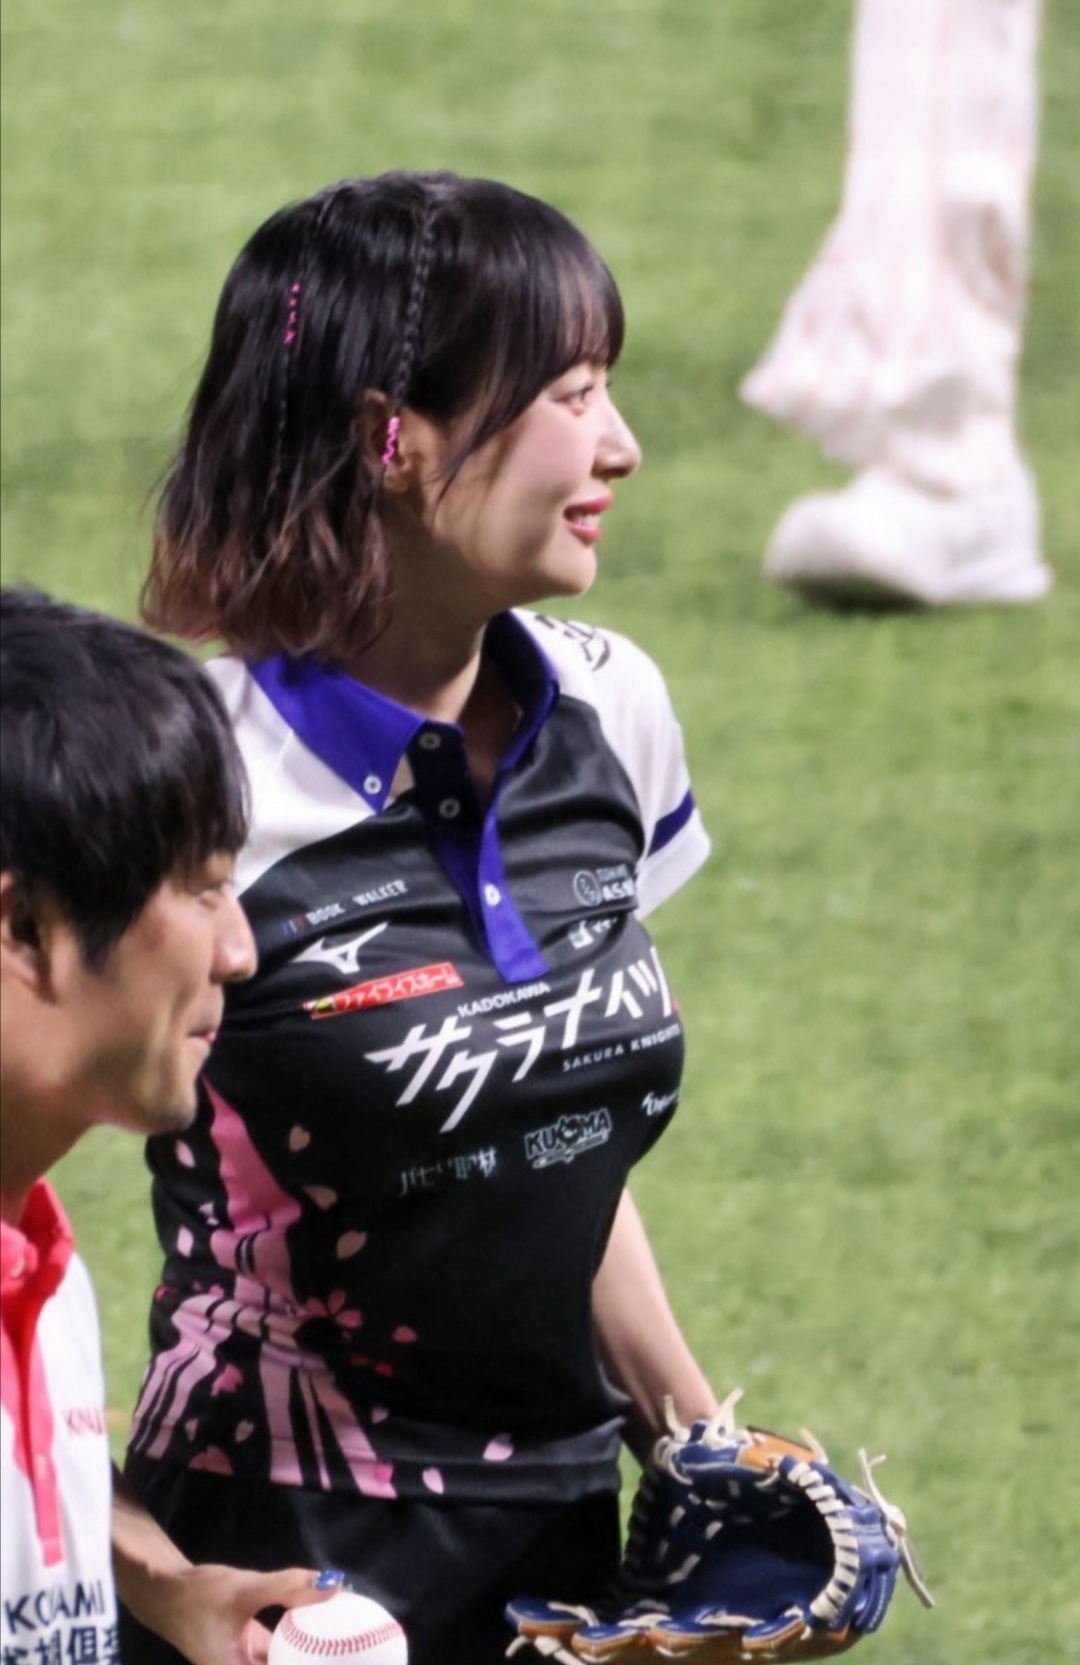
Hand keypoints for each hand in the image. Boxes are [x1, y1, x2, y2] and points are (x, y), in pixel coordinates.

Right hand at [146, 1562, 344, 1664]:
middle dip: (319, 1661)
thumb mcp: (244, 1590)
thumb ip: (288, 1588)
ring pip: (285, 1662)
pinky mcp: (250, 1652)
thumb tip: (335, 1585)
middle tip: (356, 1655)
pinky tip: (322, 1631)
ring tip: (348, 1649)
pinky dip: (299, 1645)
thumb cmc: (199, 1597)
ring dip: (310, 1656)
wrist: (165, 1591)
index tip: (347, 1660)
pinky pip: (280, 1654)